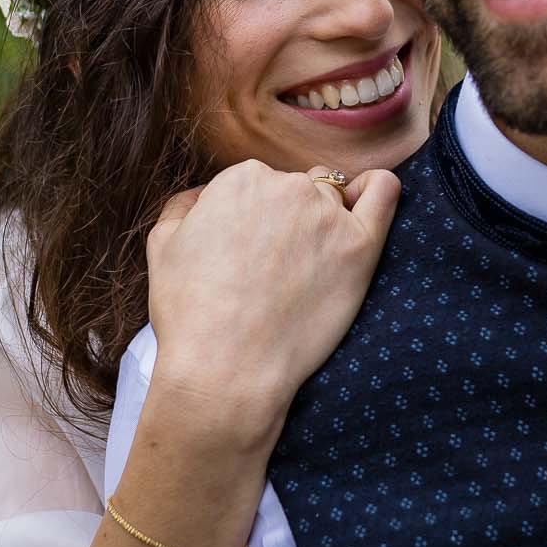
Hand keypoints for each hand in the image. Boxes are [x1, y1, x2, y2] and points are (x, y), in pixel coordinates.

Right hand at [143, 161, 399, 443]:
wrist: (226, 368)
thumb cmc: (191, 314)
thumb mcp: (162, 245)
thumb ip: (183, 204)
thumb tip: (202, 195)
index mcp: (241, 178)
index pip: (259, 183)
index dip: (252, 220)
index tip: (249, 255)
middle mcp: (287, 185)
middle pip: (297, 189)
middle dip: (287, 220)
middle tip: (276, 269)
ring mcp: (327, 214)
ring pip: (333, 198)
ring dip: (322, 221)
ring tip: (309, 267)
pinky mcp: (361, 246)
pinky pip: (383, 193)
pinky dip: (376, 192)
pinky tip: (364, 207)